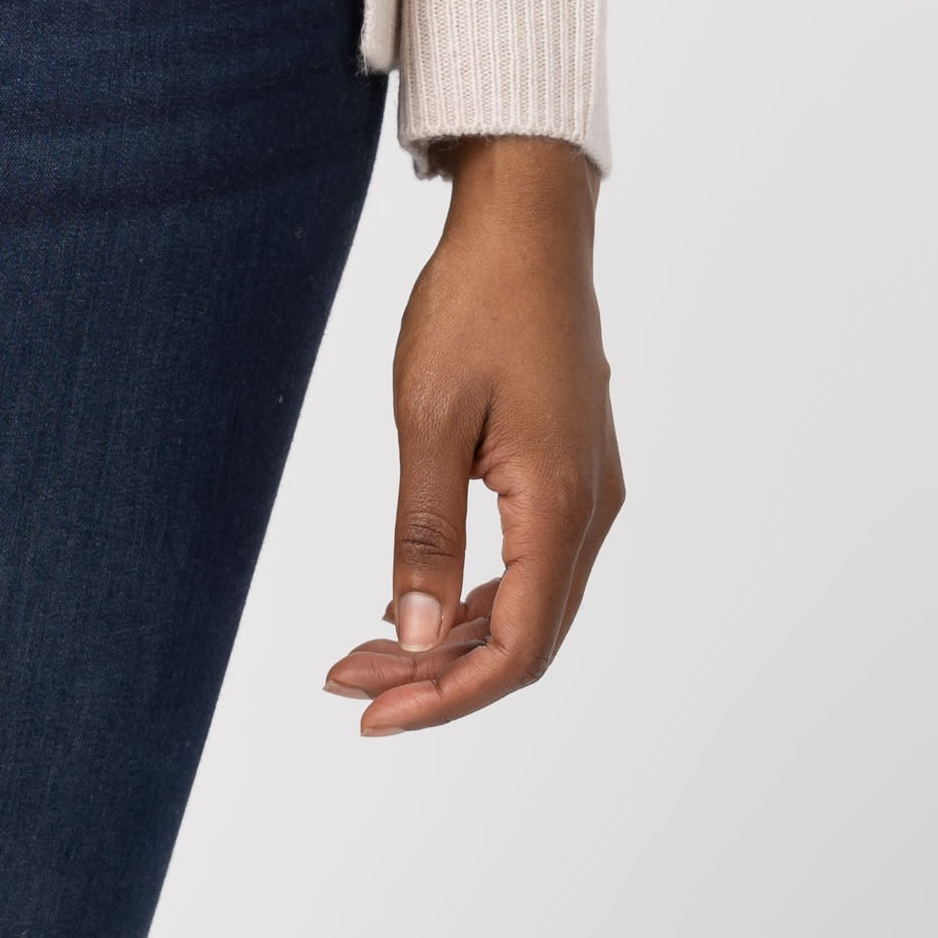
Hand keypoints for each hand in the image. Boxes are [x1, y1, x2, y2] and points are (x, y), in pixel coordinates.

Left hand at [325, 133, 621, 736]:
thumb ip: (425, 535)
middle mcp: (590, 512)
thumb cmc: (476, 303)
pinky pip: (530, 562)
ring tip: (365, 652)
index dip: (446, 697)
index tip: (369, 714)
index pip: (518, 648)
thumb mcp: (430, 418)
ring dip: (451, 638)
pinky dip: (474, 596)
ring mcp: (587, 492)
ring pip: (528, 604)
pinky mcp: (571, 471)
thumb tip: (415, 640)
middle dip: (437, 677)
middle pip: (524, 638)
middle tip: (347, 684)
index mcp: (561, 506)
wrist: (526, 222)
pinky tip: (416, 599)